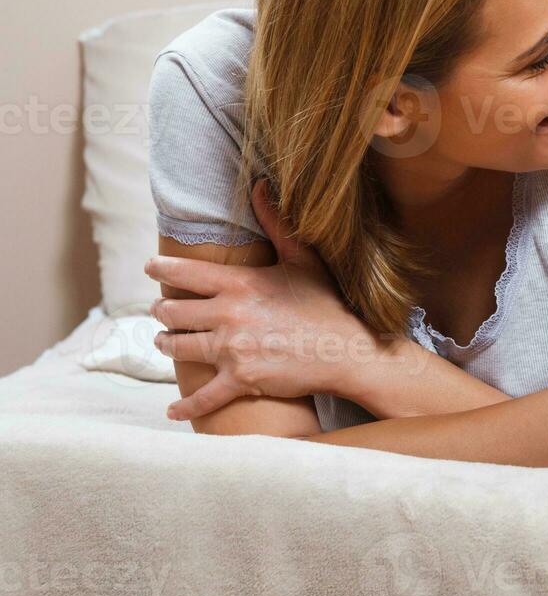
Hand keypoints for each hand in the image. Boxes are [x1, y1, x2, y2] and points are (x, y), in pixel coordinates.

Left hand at [144, 181, 398, 419]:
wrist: (349, 350)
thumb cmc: (327, 303)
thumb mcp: (303, 259)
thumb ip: (276, 223)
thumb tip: (259, 185)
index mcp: (240, 283)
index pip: (185, 272)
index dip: (161, 268)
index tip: (149, 266)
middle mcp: (229, 315)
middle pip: (171, 312)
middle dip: (164, 311)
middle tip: (164, 312)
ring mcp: (232, 350)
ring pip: (177, 348)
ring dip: (167, 345)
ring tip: (166, 343)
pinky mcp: (241, 380)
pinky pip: (203, 397)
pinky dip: (186, 406)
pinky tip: (173, 410)